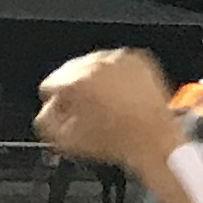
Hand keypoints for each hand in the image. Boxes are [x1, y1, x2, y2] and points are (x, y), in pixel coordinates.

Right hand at [39, 47, 179, 166]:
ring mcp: (119, 60)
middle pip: (71, 72)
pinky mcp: (138, 60)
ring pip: (95, 66)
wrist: (156, 141)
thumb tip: (46, 113)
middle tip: (83, 110)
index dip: (54, 103)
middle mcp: (96, 64)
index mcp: (75, 80)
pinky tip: (121, 96)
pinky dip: (117, 78)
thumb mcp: (69, 140)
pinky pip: (118, 65)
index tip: (61, 111)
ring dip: (95, 82)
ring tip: (105, 105)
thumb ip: (48, 122)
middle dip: (74, 90)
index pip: (50, 84)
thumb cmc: (120, 143)